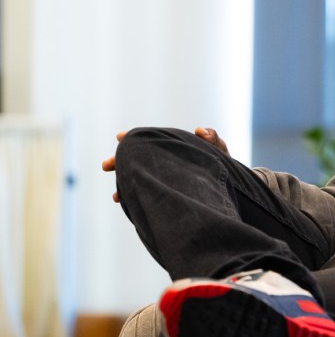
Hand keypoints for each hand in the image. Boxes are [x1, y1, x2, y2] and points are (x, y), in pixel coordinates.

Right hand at [103, 127, 228, 202]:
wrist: (227, 190)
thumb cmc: (221, 166)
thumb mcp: (219, 152)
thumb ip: (212, 139)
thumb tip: (198, 130)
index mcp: (173, 149)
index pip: (150, 142)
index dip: (134, 138)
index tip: (119, 136)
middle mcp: (164, 163)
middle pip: (138, 160)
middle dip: (121, 161)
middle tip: (105, 166)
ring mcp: (164, 179)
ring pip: (139, 179)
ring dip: (126, 185)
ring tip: (116, 196)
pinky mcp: (165, 194)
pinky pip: (146, 195)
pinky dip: (136, 199)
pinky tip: (129, 205)